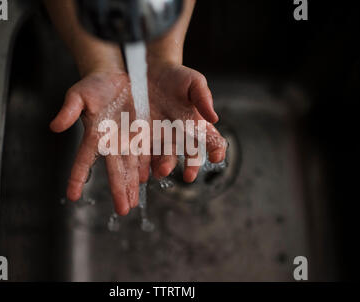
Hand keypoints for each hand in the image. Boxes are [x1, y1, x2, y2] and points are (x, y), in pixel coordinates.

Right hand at [50, 71, 149, 215]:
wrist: (118, 77)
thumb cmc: (94, 86)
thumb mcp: (79, 94)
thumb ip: (69, 110)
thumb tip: (54, 127)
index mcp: (95, 136)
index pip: (83, 161)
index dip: (76, 177)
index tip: (71, 196)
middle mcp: (112, 142)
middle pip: (115, 170)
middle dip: (118, 190)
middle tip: (122, 210)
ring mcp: (129, 138)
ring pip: (132, 166)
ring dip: (132, 185)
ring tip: (132, 203)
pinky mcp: (143, 132)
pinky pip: (147, 152)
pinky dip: (147, 165)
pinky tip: (148, 178)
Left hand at [147, 62, 227, 181]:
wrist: (151, 72)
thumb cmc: (177, 77)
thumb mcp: (194, 82)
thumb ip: (203, 97)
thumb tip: (214, 118)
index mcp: (197, 124)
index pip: (211, 140)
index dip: (216, 150)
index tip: (217, 157)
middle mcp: (181, 135)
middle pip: (189, 155)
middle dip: (190, 166)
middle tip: (189, 175)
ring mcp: (162, 138)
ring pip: (166, 157)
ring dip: (165, 166)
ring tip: (162, 172)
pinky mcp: (143, 137)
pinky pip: (144, 151)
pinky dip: (144, 162)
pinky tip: (142, 169)